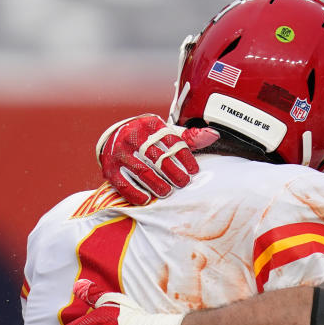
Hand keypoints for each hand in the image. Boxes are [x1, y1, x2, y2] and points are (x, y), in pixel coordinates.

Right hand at [97, 113, 218, 204]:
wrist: (114, 137)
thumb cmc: (149, 138)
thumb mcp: (167, 133)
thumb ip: (189, 137)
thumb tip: (213, 135)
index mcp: (150, 124)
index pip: (171, 141)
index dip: (185, 157)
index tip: (194, 171)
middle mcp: (132, 135)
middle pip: (157, 156)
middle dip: (172, 172)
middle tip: (183, 183)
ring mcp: (119, 152)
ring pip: (141, 170)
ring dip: (156, 183)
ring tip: (167, 192)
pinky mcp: (109, 167)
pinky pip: (123, 183)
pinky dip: (135, 193)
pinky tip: (147, 199)